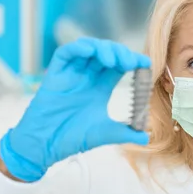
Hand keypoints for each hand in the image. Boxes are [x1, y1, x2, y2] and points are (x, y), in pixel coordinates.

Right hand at [0, 38, 150, 181]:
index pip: (119, 66)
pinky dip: (78, 48)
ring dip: (102, 48)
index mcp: (100, 87)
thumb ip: (126, 133)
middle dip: (120, 52)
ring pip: (88, 48)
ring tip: (113, 61)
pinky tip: (90, 52)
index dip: (132, 60)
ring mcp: (71, 74)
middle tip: (130, 62)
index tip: (146, 63)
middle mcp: (87, 77)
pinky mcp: (55, 74)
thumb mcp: (106, 133)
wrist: (46, 145)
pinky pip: (65, 53)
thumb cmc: (73, 138)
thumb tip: (146, 138)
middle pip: (106, 53)